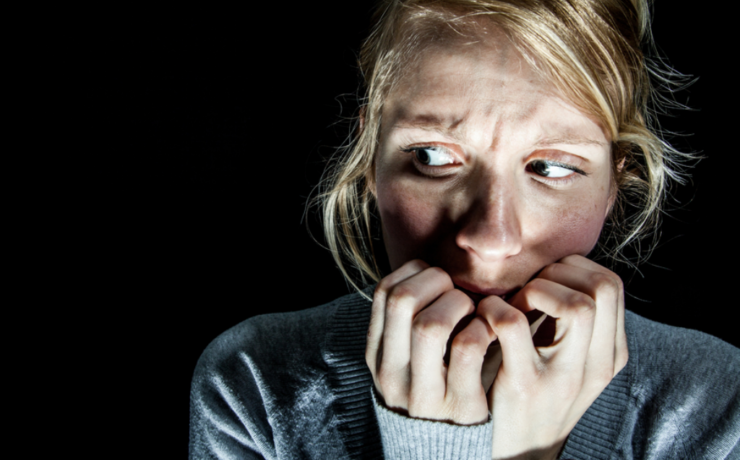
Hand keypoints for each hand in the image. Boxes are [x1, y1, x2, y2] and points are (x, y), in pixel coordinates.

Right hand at [365, 259, 498, 424]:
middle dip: (436, 282)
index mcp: (377, 357)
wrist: (443, 452)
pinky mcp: (460, 405)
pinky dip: (482, 329)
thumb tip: (426, 272)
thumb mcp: (404, 363)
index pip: (384, 293)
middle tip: (456, 291)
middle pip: (403, 301)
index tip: (436, 279)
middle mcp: (394, 374)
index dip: (414, 274)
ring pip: (432, 324)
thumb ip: (406, 326)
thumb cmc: (431, 392)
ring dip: (459, 304)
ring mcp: (425, 392)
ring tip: (472, 311)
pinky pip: (469, 348)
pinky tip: (488, 331)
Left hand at [479, 255, 627, 458]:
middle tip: (530, 290)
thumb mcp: (570, 364)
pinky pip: (514, 324)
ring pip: (577, 305)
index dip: (575, 269)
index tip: (546, 282)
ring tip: (514, 304)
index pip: (611, 285)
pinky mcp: (525, 386)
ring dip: (536, 289)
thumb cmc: (537, 396)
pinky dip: (495, 309)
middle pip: (603, 288)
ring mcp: (564, 377)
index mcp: (609, 356)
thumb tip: (552, 271)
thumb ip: (572, 325)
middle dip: (560, 273)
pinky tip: (485, 318)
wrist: (520, 453)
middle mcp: (596, 366)